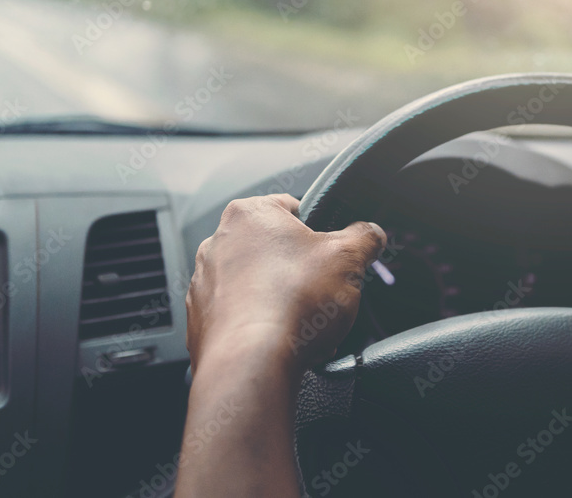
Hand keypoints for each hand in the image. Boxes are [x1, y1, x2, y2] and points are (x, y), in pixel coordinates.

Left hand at [177, 194, 384, 497]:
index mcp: (250, 214)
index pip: (290, 208)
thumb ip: (364, 236)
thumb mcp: (348, 257)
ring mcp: (205, 283)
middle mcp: (218, 242)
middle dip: (297, 269)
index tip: (330, 252)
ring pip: (254, 284)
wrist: (252, 363)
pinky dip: (258, 326)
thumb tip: (370, 234)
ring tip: (302, 320)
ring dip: (277, 298)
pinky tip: (280, 340)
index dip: (317, 231)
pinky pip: (238, 317)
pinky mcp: (200, 321)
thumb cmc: (292, 303)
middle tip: (320, 290)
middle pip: (272, 249)